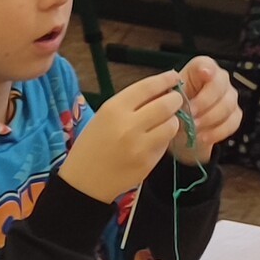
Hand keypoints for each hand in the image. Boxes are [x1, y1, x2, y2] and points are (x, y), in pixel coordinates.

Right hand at [58, 71, 184, 201]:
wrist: (84, 182)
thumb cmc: (92, 145)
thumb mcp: (104, 116)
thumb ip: (130, 104)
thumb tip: (160, 91)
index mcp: (113, 108)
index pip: (147, 87)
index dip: (165, 79)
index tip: (174, 77)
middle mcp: (128, 125)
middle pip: (166, 104)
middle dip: (175, 100)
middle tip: (175, 101)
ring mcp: (140, 146)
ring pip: (172, 125)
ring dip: (173, 120)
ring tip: (164, 122)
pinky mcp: (148, 162)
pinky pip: (165, 144)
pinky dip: (164, 139)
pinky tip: (155, 140)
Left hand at [169, 56, 240, 164]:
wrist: (181, 132)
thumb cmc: (174, 110)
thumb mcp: (165, 100)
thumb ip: (169, 95)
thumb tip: (172, 95)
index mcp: (200, 69)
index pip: (208, 65)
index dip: (207, 70)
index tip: (203, 76)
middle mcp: (219, 79)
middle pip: (220, 86)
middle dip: (204, 102)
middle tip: (190, 115)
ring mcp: (229, 97)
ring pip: (227, 105)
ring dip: (209, 119)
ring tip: (194, 129)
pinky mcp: (234, 115)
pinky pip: (232, 122)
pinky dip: (217, 132)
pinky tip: (203, 137)